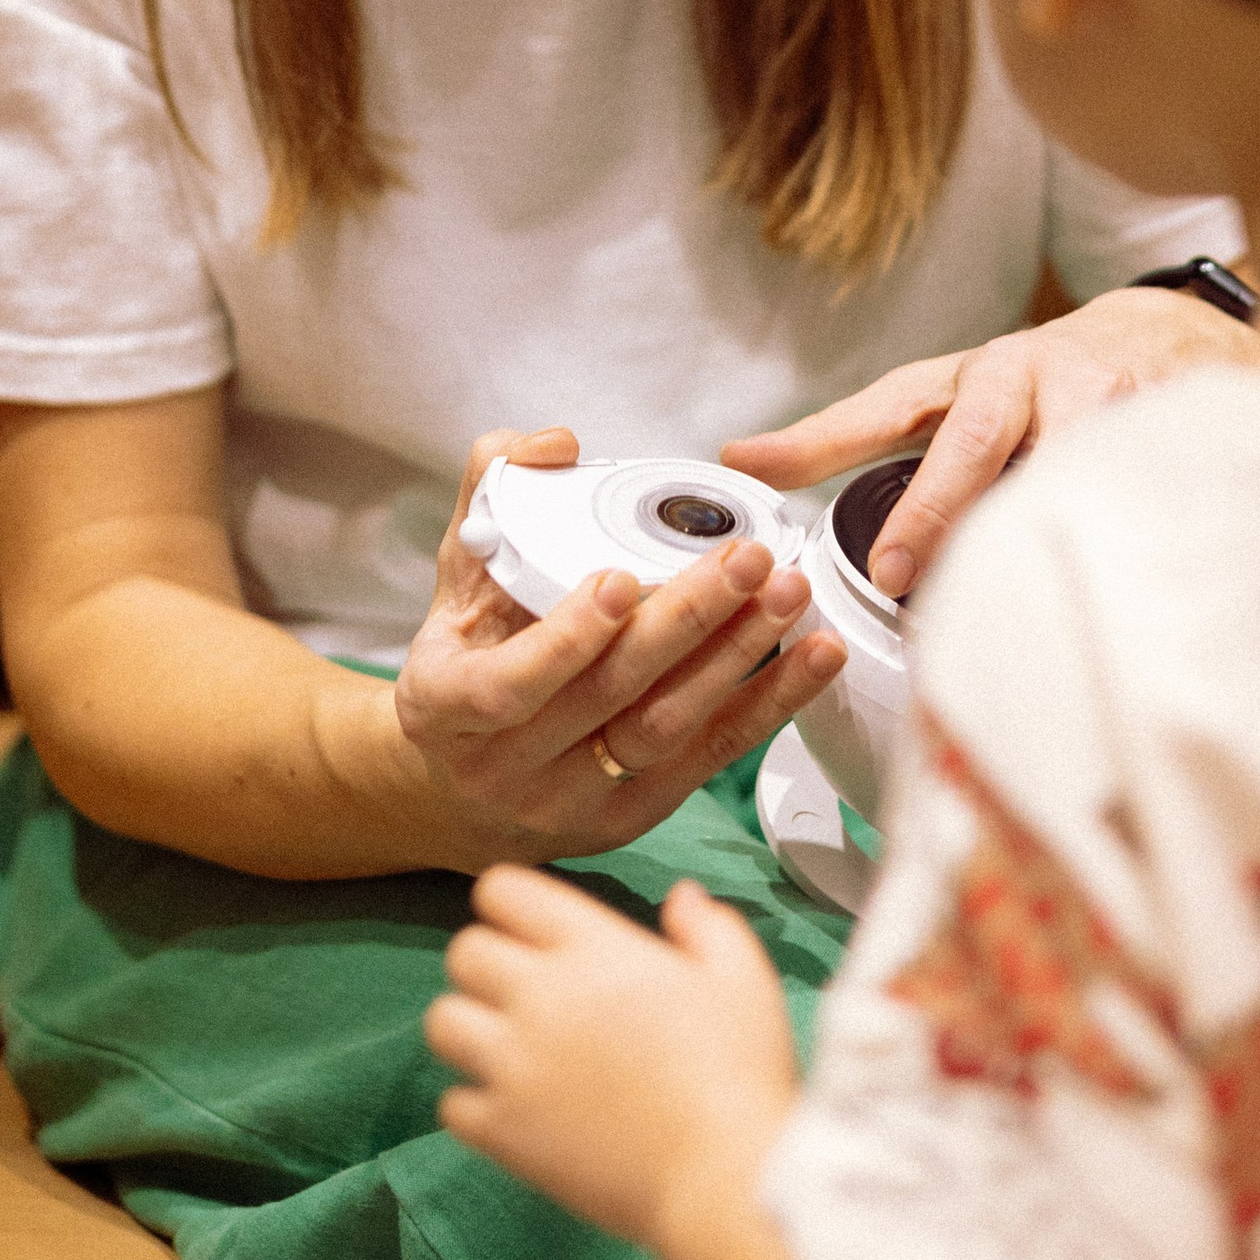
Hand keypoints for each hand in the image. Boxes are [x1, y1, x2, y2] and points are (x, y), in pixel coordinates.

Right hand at [392, 430, 846, 865]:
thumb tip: (556, 444)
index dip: (567, 639)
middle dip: (685, 624)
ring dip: (736, 659)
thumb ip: (496, 492)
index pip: (506, 686)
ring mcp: (571, 802)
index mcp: (446, 706)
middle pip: (607, 697)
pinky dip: (767, 704)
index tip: (620, 580)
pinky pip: (708, 755)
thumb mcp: (458, 575)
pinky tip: (813, 657)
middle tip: (745, 560)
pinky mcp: (634, 815)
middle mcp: (505, 768)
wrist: (459, 787)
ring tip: (788, 595)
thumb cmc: (464, 659)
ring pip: (665, 729)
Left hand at [429, 865, 800, 1259]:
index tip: (534, 929)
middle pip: (464, 952)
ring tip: (509, 1048)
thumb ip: (708, 926)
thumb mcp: (743, 979)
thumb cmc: (741, 1070)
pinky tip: (515, 1111)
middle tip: (526, 991)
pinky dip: (475, 1105)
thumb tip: (680, 897)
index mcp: (594, 947)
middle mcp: (540, 995)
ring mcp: (514, 1066)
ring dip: (470, 1028)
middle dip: (487, 963)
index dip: (512, 904)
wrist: (724, 1177)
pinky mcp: (503, 1132)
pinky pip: (451, 1105)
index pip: (504, 889)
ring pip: (441, 1022)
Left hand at [724, 286, 1248, 597]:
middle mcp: (1036, 376)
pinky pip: (1140, 485)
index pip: (888, 406)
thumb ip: (864, 440)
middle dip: (934, 507)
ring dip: (1028, 532)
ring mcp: (1109, 394)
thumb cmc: (1046, 383)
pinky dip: (1119, 536)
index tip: (760, 472)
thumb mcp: (955, 400)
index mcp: (975, 376)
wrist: (1175, 333)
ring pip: (1058, 465)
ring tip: (1000, 604)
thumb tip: (751, 466)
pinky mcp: (1173, 421)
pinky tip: (1107, 584)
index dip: (823, 440)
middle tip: (896, 573)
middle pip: (976, 438)